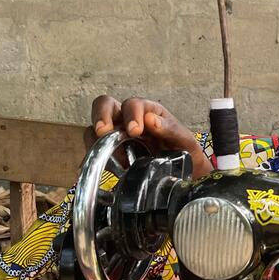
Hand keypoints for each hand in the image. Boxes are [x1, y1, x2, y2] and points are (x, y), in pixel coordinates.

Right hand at [87, 96, 212, 177]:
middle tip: (104, 132)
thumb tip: (150, 119)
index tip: (135, 131)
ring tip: (107, 157)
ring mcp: (115, 136)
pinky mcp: (109, 154)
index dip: (131, 114)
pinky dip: (93, 159)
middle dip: (101, 116)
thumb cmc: (185, 153)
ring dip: (96, 141)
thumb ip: (170, 129)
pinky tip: (100, 168)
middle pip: (104, 105)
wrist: (185, 175)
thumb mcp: (185, 141)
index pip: (132, 104)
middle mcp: (127, 119)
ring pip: (94, 129)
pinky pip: (93, 152)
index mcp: (147, 111)